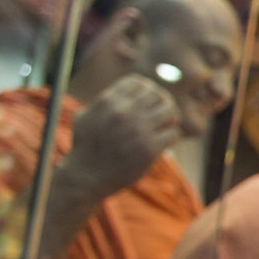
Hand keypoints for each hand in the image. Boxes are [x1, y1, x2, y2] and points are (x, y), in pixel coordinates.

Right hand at [66, 74, 182, 198]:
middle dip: (162, 104)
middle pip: (158, 95)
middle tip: (161, 116)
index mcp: (108, 101)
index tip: (148, 102)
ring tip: (165, 128)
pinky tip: (164, 143)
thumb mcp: (86, 115)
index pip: (138, 82)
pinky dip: (172, 137)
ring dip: (171, 119)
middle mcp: (123, 112)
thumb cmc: (86, 145)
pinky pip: (173, 133)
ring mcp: (138, 130)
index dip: (147, 90)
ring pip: (169, 111)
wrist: (86, 175)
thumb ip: (105, 100)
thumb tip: (130, 87)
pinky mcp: (149, 148)